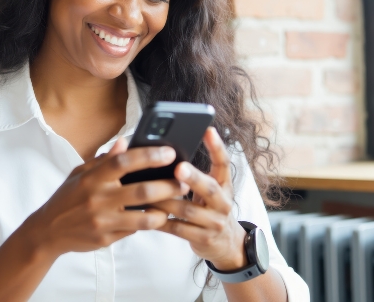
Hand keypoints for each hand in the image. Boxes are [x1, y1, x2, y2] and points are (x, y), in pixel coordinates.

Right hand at [25, 138, 188, 256]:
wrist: (48, 231)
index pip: (123, 162)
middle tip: (183, 181)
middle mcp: (97, 198)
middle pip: (141, 191)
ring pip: (143, 216)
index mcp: (91, 178)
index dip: (148, 155)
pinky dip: (148, 223)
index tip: (169, 153)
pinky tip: (158, 216)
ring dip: (164, 209)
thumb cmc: (67, 198)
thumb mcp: (79, 173)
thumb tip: (124, 142)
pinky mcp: (105, 238)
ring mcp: (102, 221)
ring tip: (176, 202)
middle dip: (167, 186)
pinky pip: (134, 230)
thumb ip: (103, 159)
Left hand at [151, 127, 248, 271]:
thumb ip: (197, 176)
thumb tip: (168, 153)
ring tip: (147, 189)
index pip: (224, 163)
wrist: (226, 244)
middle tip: (178, 167)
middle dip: (193, 177)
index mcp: (225, 186)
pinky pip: (178, 228)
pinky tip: (146, 212)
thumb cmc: (210, 208)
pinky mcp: (202, 239)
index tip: (208, 130)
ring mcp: (214, 223)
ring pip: (187, 210)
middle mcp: (223, 203)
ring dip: (166, 200)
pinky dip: (161, 220)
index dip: (217, 147)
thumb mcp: (212, 191)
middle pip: (209, 188)